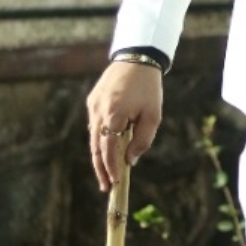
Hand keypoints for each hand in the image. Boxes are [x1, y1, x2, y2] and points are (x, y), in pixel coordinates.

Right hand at [86, 62, 162, 190]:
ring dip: (99, 156)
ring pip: (93, 137)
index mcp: (114, 115)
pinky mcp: (92, 101)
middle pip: (96, 148)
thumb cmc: (148, 88)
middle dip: (101, 169)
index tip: (115, 182)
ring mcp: (93, 106)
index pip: (108, 150)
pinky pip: (95, 125)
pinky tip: (106, 150)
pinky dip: (99, 139)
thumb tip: (131, 160)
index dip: (111, 168)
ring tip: (106, 173)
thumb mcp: (153, 115)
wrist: (137, 58)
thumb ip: (142, 140)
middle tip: (106, 186)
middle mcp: (99, 111)